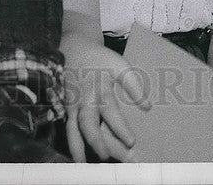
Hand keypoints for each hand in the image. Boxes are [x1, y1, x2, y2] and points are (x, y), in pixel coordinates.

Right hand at [61, 37, 150, 161]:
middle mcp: (84, 99)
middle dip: (97, 142)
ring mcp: (72, 105)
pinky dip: (72, 144)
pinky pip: (68, 129)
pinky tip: (78, 159)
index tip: (132, 142)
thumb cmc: (100, 59)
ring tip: (85, 164)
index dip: (121, 127)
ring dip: (79, 148)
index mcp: (100, 88)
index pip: (110, 111)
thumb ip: (133, 85)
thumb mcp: (120, 65)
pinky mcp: (65, 109)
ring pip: (73, 129)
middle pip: (89, 125)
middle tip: (107, 157)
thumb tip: (148, 107)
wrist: (73, 47)